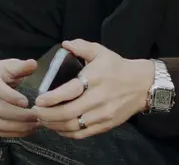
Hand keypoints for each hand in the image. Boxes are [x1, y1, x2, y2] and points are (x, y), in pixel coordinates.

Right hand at [0, 58, 39, 137]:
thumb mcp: (6, 65)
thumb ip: (20, 66)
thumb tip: (33, 64)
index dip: (11, 96)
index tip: (27, 102)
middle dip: (20, 116)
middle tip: (38, 116)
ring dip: (19, 127)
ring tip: (36, 125)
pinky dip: (14, 133)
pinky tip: (27, 130)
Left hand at [31, 39, 155, 138]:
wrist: (142, 85)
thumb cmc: (118, 68)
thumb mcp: (101, 52)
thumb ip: (81, 47)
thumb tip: (65, 44)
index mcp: (95, 79)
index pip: (69, 92)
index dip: (51, 98)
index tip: (39, 100)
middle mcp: (98, 98)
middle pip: (68, 113)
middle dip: (47, 115)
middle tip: (36, 112)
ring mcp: (102, 114)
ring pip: (73, 126)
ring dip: (54, 125)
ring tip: (44, 120)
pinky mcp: (105, 125)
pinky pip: (82, 133)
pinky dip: (67, 133)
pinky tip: (58, 127)